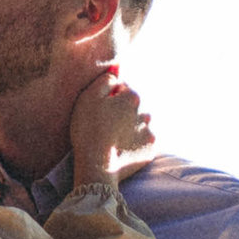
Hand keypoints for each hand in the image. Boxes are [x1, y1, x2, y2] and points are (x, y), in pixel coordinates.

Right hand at [68, 65, 152, 188]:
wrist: (97, 164)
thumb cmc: (89, 128)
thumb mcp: (89, 96)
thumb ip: (105, 80)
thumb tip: (115, 74)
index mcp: (132, 98)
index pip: (123, 90)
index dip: (110, 97)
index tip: (100, 109)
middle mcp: (146, 113)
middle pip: (133, 108)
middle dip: (122, 112)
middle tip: (105, 125)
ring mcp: (149, 133)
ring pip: (139, 125)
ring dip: (130, 128)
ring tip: (113, 139)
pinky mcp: (150, 151)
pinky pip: (143, 143)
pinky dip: (134, 144)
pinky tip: (121, 148)